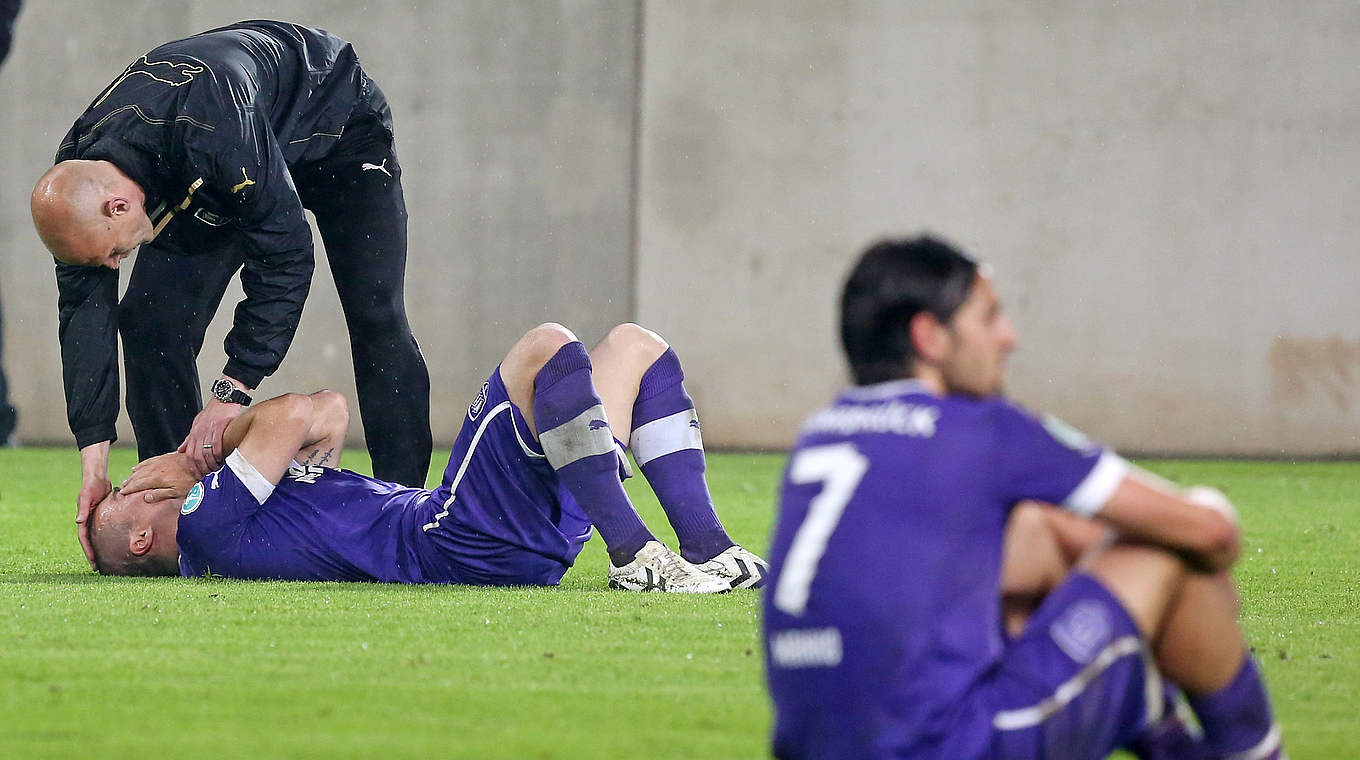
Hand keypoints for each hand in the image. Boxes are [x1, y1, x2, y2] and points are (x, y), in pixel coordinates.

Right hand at [76, 442, 111, 570]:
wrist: (98, 477)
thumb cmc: (91, 486)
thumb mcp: (86, 497)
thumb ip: (82, 508)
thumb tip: (78, 521)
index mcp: (83, 520)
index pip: (84, 540)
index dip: (88, 553)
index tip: (93, 564)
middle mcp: (88, 522)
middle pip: (90, 542)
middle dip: (94, 555)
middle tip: (99, 569)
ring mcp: (96, 519)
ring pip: (97, 538)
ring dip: (101, 549)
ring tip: (107, 561)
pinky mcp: (104, 516)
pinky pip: (105, 530)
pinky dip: (108, 538)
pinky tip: (117, 545)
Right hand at [122, 452, 199, 502]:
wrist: (198, 462)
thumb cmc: (189, 479)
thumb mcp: (177, 492)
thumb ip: (160, 494)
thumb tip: (146, 498)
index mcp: (156, 479)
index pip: (138, 484)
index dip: (129, 489)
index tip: (123, 493)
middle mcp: (155, 470)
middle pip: (137, 477)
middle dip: (129, 482)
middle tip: (122, 488)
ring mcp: (159, 463)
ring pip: (140, 469)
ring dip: (132, 475)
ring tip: (127, 480)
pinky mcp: (163, 458)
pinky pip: (147, 461)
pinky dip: (140, 465)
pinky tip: (136, 468)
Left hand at [179, 399, 245, 475]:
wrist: (224, 398)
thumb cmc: (213, 411)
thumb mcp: (197, 424)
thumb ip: (189, 438)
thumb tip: (180, 450)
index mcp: (194, 433)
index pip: (189, 455)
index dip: (192, 467)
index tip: (198, 475)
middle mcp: (200, 433)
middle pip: (197, 456)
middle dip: (202, 468)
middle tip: (208, 475)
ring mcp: (210, 430)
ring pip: (207, 452)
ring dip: (211, 463)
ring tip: (216, 469)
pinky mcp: (220, 426)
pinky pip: (218, 443)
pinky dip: (219, 453)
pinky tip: (222, 458)